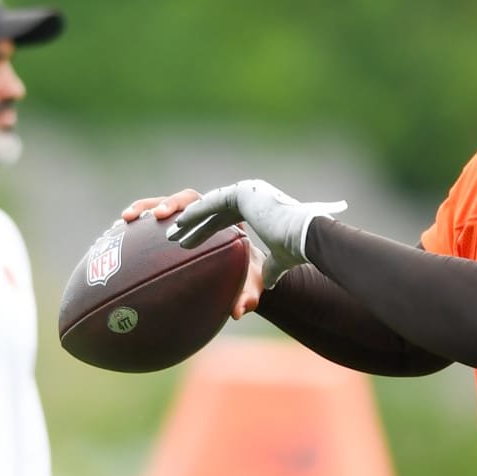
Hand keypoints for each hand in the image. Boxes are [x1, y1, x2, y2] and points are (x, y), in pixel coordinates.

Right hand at [123, 190, 266, 316]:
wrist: (241, 277)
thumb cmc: (246, 279)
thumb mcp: (250, 288)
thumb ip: (246, 298)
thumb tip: (237, 312)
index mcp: (223, 219)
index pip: (202, 203)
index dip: (184, 206)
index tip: (168, 216)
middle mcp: (202, 215)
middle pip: (180, 201)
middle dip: (162, 204)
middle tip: (153, 217)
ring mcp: (185, 222)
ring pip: (159, 209)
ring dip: (140, 213)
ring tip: (120, 225)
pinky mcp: (169, 233)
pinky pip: (149, 228)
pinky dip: (132, 232)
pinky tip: (110, 240)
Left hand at [166, 179, 346, 287]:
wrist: (307, 238)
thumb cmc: (298, 248)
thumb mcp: (281, 261)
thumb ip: (272, 269)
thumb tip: (270, 283)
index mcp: (258, 208)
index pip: (224, 219)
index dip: (205, 231)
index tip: (188, 243)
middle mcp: (250, 195)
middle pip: (213, 211)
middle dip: (192, 224)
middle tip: (172, 236)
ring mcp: (245, 191)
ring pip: (208, 205)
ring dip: (187, 216)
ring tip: (169, 230)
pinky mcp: (241, 193)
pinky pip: (211, 203)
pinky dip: (194, 213)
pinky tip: (179, 224)